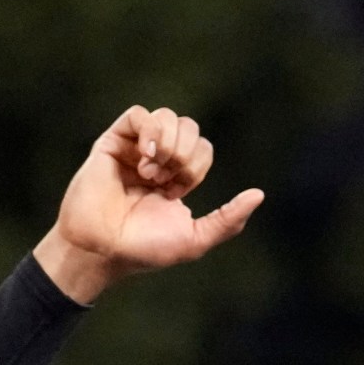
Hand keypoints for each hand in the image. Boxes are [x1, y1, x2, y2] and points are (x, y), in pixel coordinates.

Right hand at [33, 106, 265, 303]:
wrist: (103, 250)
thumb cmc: (144, 249)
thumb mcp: (196, 239)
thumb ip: (229, 219)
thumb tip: (259, 194)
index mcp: (176, 178)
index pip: (203, 148)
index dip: (197, 166)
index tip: (176, 193)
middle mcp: (156, 159)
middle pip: (189, 127)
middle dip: (186, 153)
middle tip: (168, 181)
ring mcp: (133, 149)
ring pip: (167, 117)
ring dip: (168, 144)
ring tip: (152, 172)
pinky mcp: (111, 142)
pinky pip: (138, 114)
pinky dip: (150, 132)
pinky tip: (146, 157)